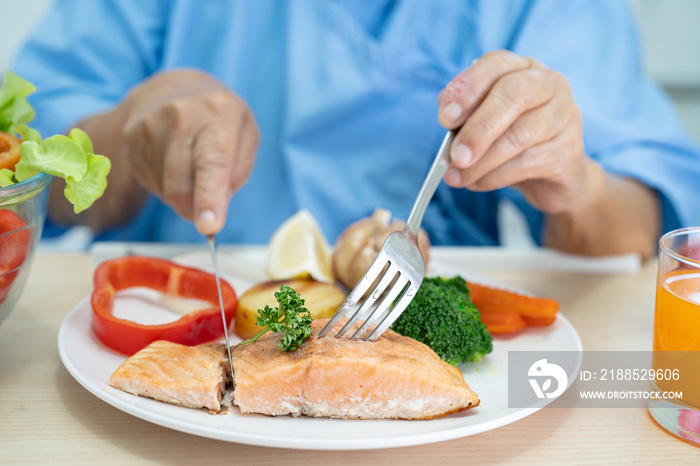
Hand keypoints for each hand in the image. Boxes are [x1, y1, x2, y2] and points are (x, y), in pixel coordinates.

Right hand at [121, 69, 258, 234]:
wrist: (174, 87)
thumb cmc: (218, 117)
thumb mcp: (245, 136)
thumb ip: (236, 173)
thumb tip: (215, 209)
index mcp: (219, 113)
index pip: (213, 163)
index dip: (210, 197)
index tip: (209, 226)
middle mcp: (181, 114)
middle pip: (182, 184)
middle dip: (194, 208)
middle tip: (206, 210)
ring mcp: (150, 124)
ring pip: (165, 189)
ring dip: (181, 195)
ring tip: (190, 168)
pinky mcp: (131, 137)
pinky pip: (150, 182)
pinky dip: (165, 184)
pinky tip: (172, 163)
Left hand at [437, 50, 592, 215]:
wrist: (549, 177)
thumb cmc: (509, 141)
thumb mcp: (483, 123)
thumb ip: (465, 118)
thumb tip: (447, 122)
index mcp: (522, 68)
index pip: (496, 64)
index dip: (468, 88)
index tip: (445, 117)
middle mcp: (549, 84)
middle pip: (514, 95)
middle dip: (478, 128)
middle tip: (455, 156)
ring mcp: (565, 116)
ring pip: (521, 134)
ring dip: (482, 161)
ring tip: (458, 176)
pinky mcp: (569, 150)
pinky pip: (529, 162)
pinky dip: (496, 176)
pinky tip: (477, 182)